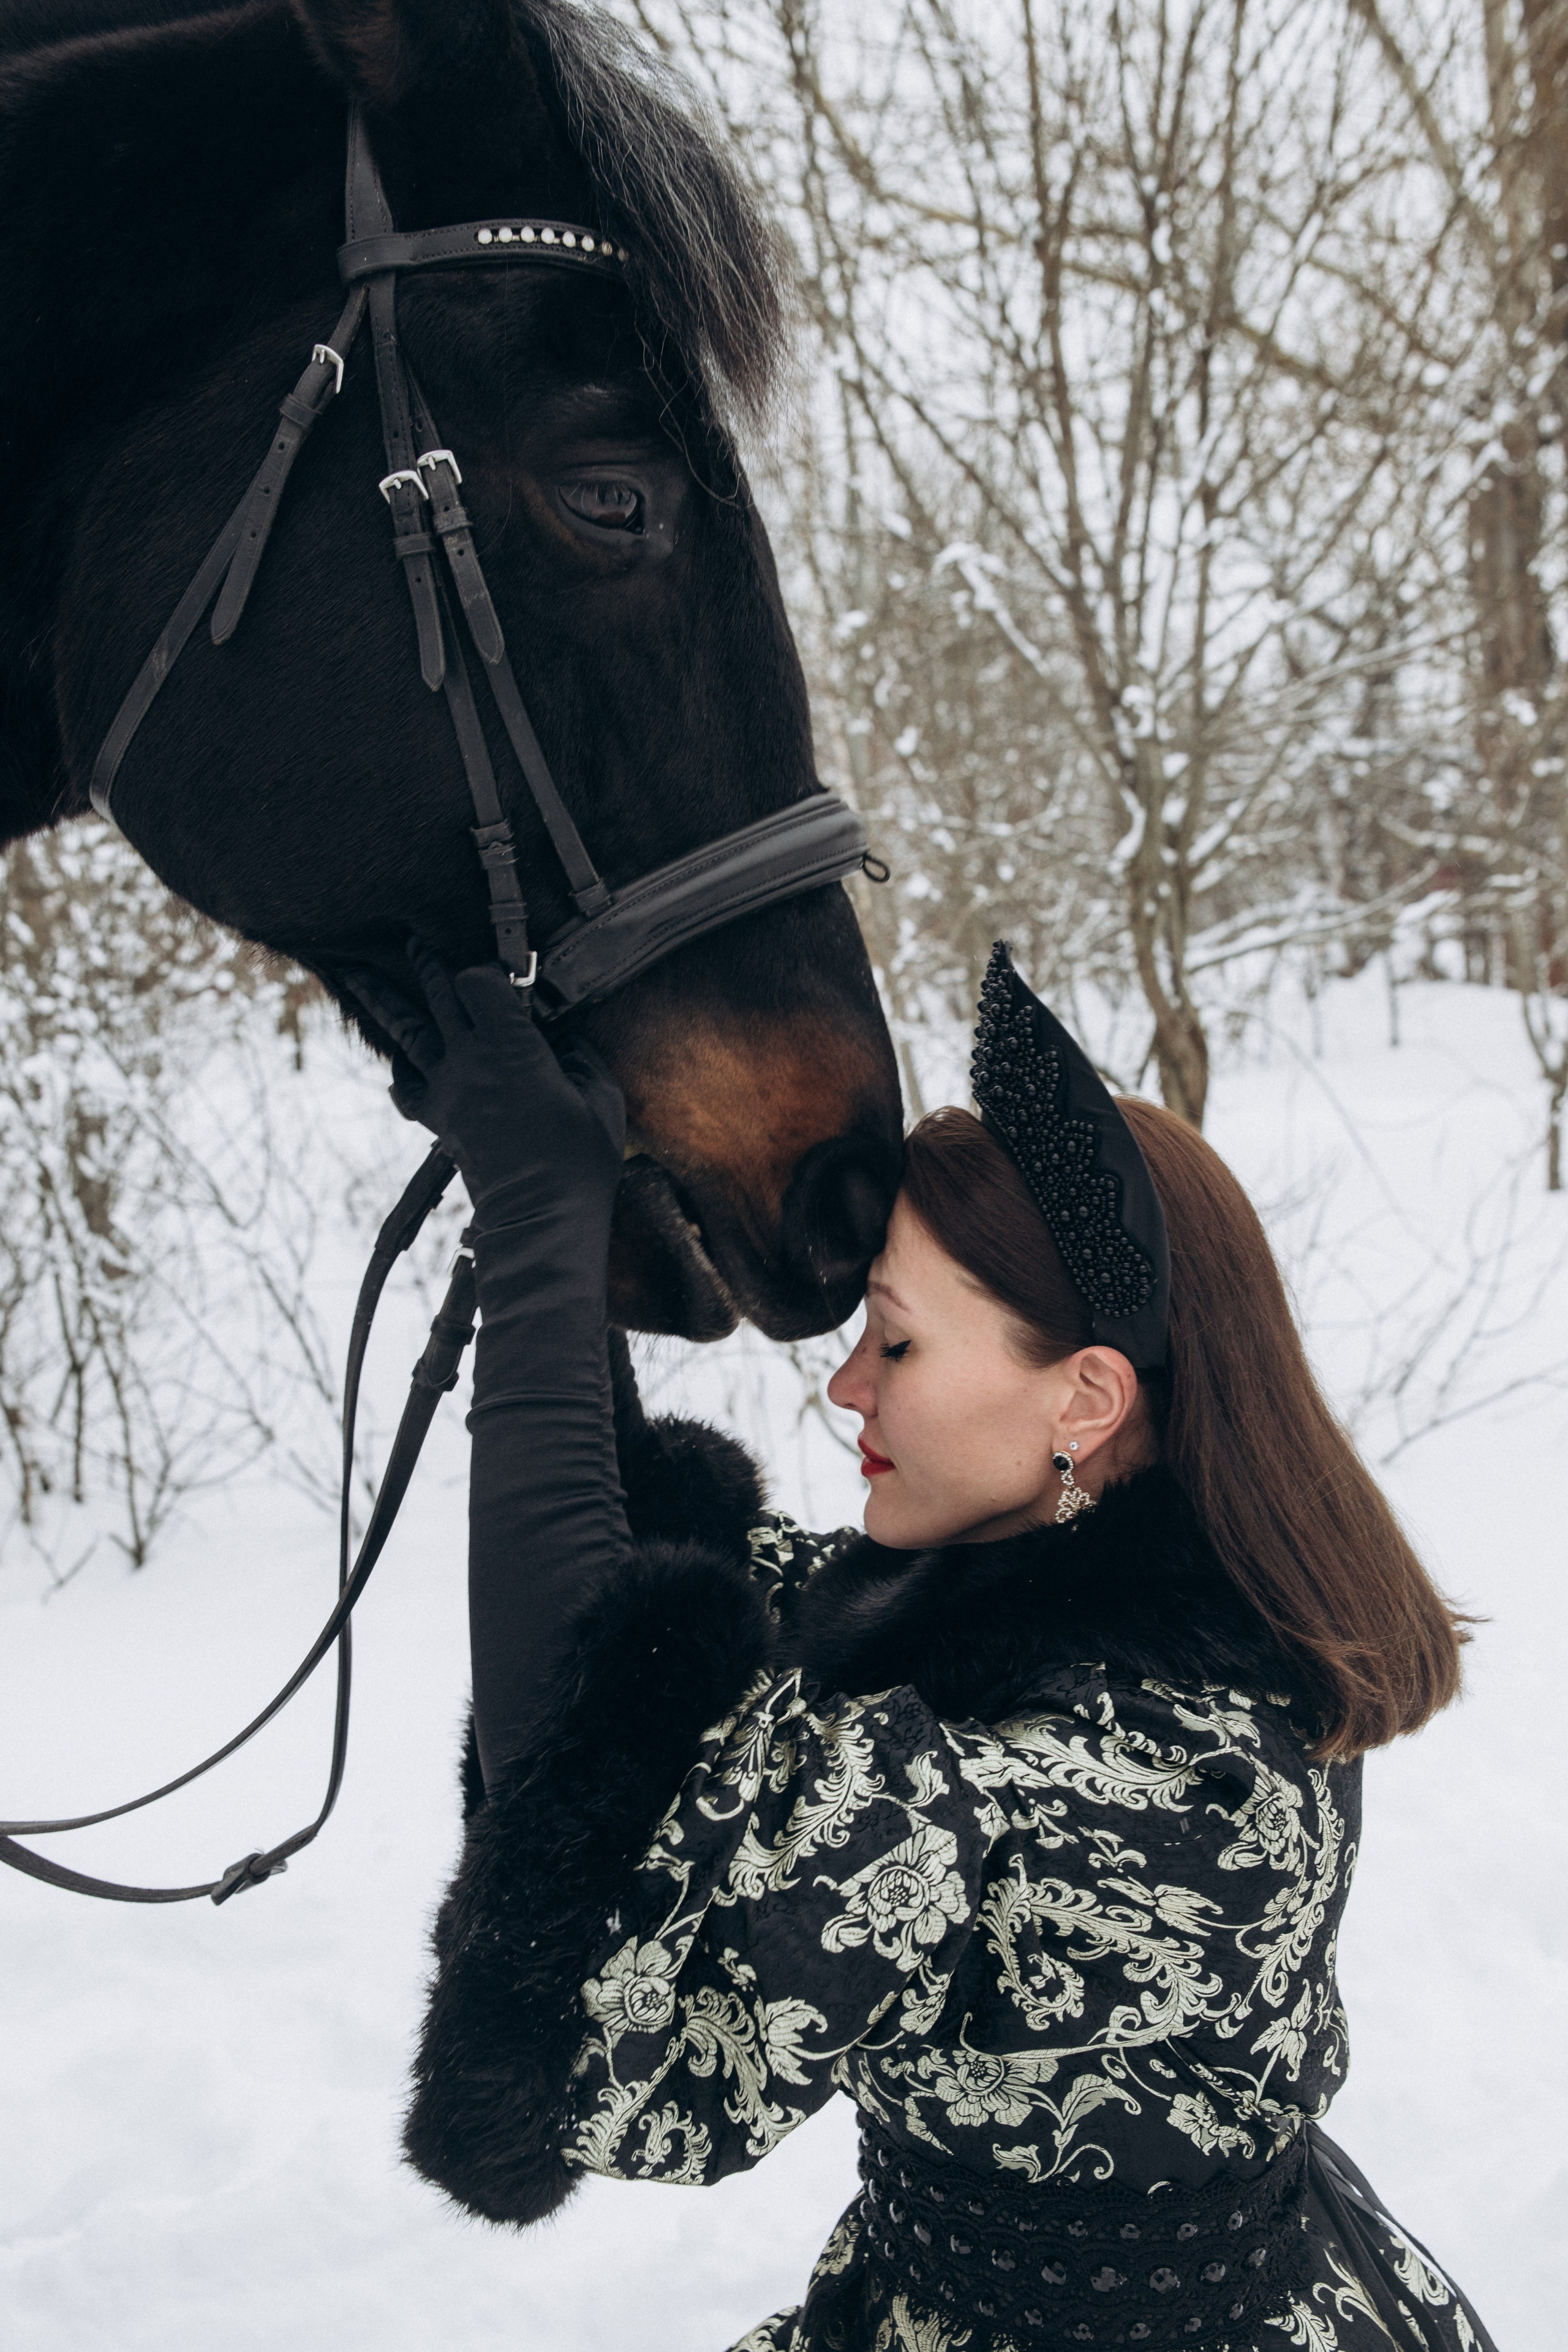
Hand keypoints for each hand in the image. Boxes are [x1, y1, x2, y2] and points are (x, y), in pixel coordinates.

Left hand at [342, 940, 624, 1218]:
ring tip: (355, 973)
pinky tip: (401, 1063)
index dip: (487, 971)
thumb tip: (564, 1040)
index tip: (503, 977)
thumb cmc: (581, 1157)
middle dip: (427, 963)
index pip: (477, 981)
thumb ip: (581, 1056)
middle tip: (413, 942)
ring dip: (382, 999)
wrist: (542, 1213)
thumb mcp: (601, 1096)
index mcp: (512, 1046)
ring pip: (405, 1033)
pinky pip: (406, 1088)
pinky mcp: (438, 1120)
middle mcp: (470, 1059)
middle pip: (437, 995)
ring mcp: (447, 1090)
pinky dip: (400, 1071)